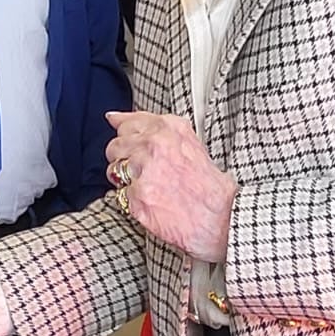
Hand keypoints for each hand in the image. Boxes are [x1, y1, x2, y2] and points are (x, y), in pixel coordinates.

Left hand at [107, 110, 236, 261]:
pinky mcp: (136, 198)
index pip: (127, 123)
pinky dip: (132, 200)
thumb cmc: (209, 185)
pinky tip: (152, 201)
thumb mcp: (189, 142)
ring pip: (113, 169)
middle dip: (124, 158)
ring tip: (149, 186)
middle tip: (142, 170)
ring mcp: (143, 172)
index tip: (124, 137)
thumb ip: (154, 128)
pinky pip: (120, 194)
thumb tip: (115, 117)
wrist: (221, 218)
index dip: (126, 135)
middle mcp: (153, 146)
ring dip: (125, 178)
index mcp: (167, 129)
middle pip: (115, 145)